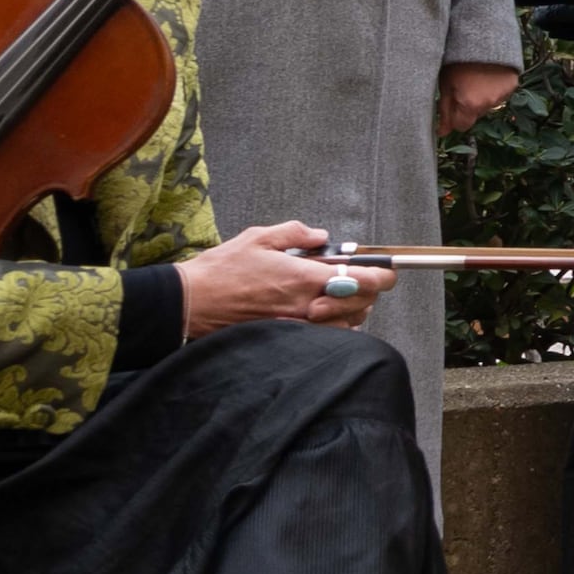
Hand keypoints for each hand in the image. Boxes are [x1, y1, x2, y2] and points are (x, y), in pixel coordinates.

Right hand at [182, 222, 386, 338]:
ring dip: (351, 310)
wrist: (188, 304)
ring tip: (335, 296)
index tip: (386, 271)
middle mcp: (306, 306)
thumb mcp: (259, 238)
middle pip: (363, 305)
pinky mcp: (286, 339)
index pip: (364, 281)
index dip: (383, 276)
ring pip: (347, 325)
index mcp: (305, 277)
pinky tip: (317, 313)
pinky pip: (324, 338)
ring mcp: (297, 326)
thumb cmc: (220, 270)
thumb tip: (322, 236)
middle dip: (368, 292)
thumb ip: (297, 234)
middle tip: (356, 279)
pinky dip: (332, 326)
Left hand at [434, 61, 520, 136]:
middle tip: (462, 87)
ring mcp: (503, 95)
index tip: (451, 106)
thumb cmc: (457, 60)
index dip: (454, 117)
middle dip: (468, 106)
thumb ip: (444, 110)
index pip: (461, 126)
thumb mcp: (445, 84)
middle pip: (475, 115)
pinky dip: (493, 89)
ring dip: (481, 97)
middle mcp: (488, 104)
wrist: (482, 38)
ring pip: (487, 105)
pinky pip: (500, 95)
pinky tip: (487, 75)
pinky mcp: (512, 85)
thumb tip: (442, 133)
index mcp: (469, 105)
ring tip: (475, 78)